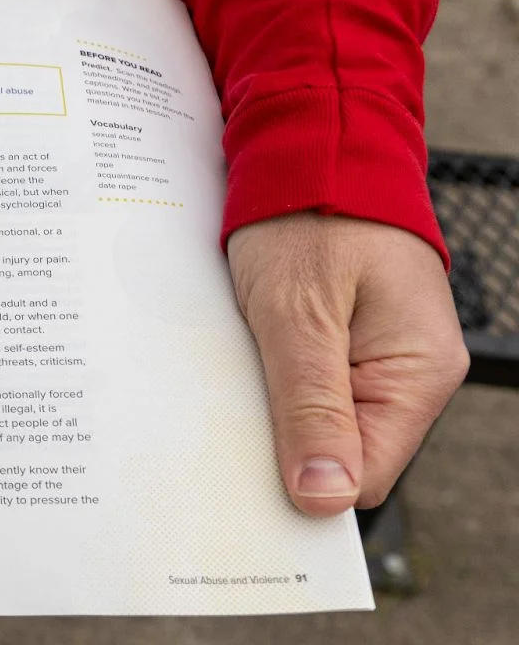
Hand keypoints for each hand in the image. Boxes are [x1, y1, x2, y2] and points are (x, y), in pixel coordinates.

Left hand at [229, 213, 467, 516]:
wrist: (309, 146)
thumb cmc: (307, 217)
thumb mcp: (297, 315)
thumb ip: (310, 406)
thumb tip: (325, 498)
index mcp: (417, 374)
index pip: (362, 477)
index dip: (304, 482)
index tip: (245, 474)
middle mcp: (407, 374)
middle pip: (338, 454)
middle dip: (280, 444)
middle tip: (226, 416)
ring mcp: (377, 357)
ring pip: (314, 420)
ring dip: (269, 406)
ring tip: (234, 373)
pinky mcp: (345, 340)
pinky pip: (304, 385)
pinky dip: (269, 378)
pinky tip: (241, 358)